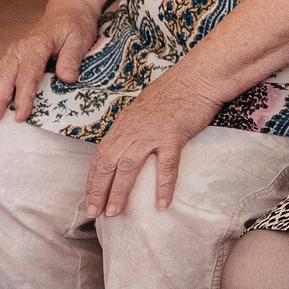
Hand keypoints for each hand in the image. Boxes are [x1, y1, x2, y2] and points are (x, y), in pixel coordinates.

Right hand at [0, 0, 103, 122]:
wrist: (66, 12)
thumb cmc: (74, 27)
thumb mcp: (79, 40)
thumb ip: (72, 59)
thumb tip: (67, 79)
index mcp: (36, 46)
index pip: (28, 76)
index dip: (24, 97)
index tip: (21, 116)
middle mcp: (19, 50)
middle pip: (5, 78)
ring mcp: (11, 54)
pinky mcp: (9, 58)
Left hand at [82, 71, 221, 215]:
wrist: (199, 76)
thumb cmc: (176, 90)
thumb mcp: (144, 108)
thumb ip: (134, 127)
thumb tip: (128, 146)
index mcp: (124, 123)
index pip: (100, 156)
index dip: (93, 180)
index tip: (90, 198)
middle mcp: (132, 129)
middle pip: (108, 164)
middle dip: (98, 191)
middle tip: (94, 212)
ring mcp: (152, 133)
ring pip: (128, 168)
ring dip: (119, 192)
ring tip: (115, 212)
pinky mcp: (173, 135)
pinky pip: (166, 166)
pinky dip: (163, 186)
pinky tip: (162, 203)